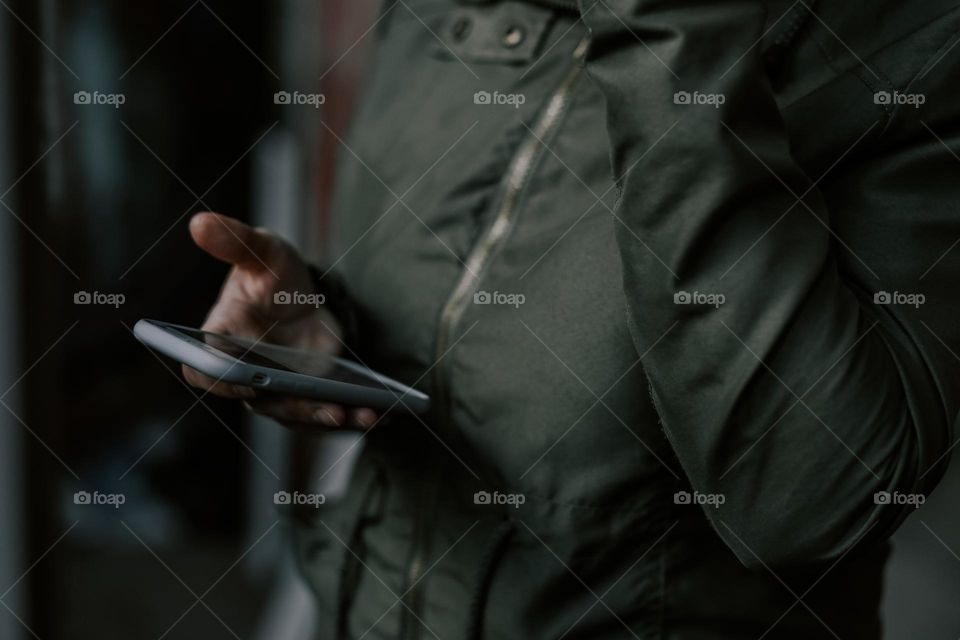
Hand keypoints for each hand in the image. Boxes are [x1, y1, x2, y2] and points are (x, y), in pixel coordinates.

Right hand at [184, 212, 377, 429]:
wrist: (305, 295)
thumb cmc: (272, 273)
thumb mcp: (261, 251)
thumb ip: (235, 241)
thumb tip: (199, 222)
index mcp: (220, 340)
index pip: (205, 370)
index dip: (223, 380)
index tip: (250, 382)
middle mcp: (242, 373)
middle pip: (262, 402)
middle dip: (297, 406)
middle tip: (330, 408)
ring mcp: (274, 391)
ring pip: (296, 415)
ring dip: (328, 418)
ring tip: (363, 415)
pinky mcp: (303, 399)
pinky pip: (320, 416)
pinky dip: (347, 418)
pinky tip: (375, 413)